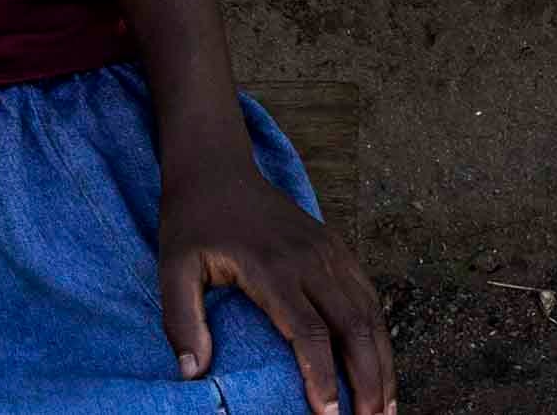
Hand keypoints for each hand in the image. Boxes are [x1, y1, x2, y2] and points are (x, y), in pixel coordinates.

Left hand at [158, 156, 392, 414]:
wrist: (216, 167)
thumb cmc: (193, 222)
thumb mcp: (173, 267)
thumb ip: (181, 320)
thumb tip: (192, 372)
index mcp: (272, 266)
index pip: (309, 331)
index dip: (322, 377)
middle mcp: (310, 259)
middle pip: (353, 327)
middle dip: (367, 381)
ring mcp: (329, 251)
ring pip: (369, 315)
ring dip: (382, 364)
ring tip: (383, 410)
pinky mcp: (337, 248)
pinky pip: (368, 297)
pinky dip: (379, 337)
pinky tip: (380, 368)